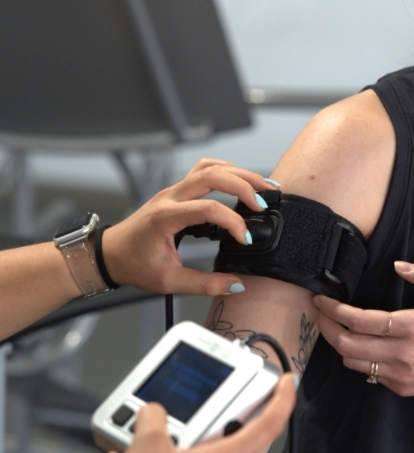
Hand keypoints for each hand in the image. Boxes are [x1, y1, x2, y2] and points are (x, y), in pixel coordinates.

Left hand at [100, 158, 277, 296]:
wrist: (109, 254)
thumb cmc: (133, 265)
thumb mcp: (168, 281)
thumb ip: (204, 284)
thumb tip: (235, 284)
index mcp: (166, 217)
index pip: (209, 209)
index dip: (234, 222)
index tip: (246, 240)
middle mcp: (170, 197)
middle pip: (213, 175)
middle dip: (244, 185)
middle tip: (265, 201)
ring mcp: (173, 190)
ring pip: (210, 167)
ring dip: (238, 173)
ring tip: (262, 186)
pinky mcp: (177, 191)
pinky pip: (204, 170)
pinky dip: (226, 172)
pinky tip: (241, 183)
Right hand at [104, 374, 295, 452]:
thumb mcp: (147, 444)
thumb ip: (153, 417)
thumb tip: (153, 413)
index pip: (270, 424)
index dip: (282, 399)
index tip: (287, 384)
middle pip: (231, 439)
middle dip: (208, 423)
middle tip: (193, 412)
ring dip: (177, 449)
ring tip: (149, 444)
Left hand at [314, 261, 413, 403]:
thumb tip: (398, 266)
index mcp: (413, 326)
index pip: (359, 320)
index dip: (334, 310)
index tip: (321, 300)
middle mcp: (402, 353)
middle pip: (346, 345)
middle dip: (326, 328)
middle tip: (319, 314)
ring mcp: (400, 374)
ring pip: (352, 362)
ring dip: (339, 345)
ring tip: (335, 328)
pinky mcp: (402, 388)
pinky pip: (369, 373)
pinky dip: (358, 359)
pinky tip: (361, 344)